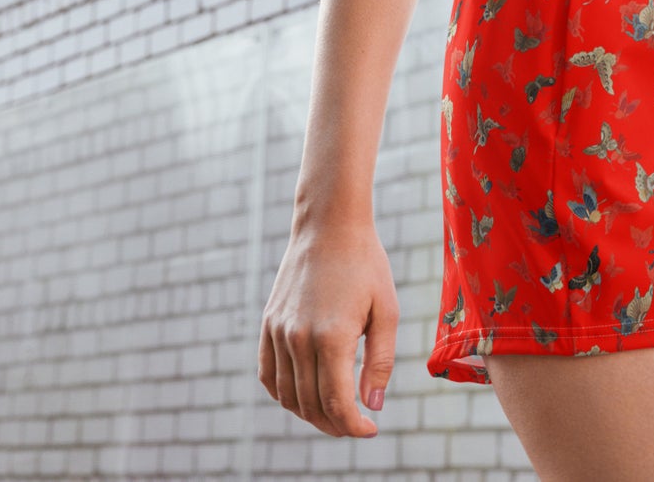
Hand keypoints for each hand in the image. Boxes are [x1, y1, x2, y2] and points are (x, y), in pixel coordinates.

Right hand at [258, 218, 398, 437]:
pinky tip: (302, 395)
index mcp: (332, 337)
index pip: (336, 403)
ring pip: (287, 395)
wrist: (330, 224)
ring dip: (309, 414)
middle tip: (355, 424)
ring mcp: (279, 331)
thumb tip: (372, 406)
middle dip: (335, 424)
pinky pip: (267, 374)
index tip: (370, 429)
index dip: (353, 426)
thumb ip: (381, 361)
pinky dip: (282, 394)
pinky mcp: (268, 322)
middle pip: (311, 405)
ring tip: (333, 413)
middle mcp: (298, 338)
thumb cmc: (365, 264)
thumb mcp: (386, 310)